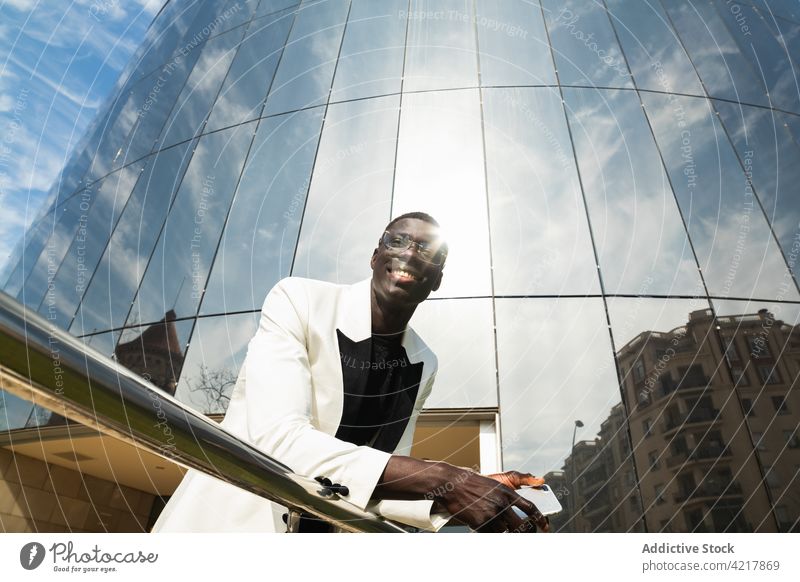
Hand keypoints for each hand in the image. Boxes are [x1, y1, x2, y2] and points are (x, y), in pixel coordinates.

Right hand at [432, 466, 548, 532]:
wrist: (452, 484)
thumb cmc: (471, 482)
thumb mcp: (494, 483)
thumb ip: (509, 492)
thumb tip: (526, 497)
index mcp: (507, 492)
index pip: (530, 508)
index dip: (540, 519)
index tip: (545, 526)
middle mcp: (501, 504)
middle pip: (522, 526)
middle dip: (527, 533)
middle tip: (527, 534)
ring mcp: (491, 514)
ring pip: (506, 531)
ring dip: (504, 530)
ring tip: (497, 524)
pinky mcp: (481, 523)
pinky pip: (492, 533)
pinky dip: (491, 531)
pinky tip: (485, 524)